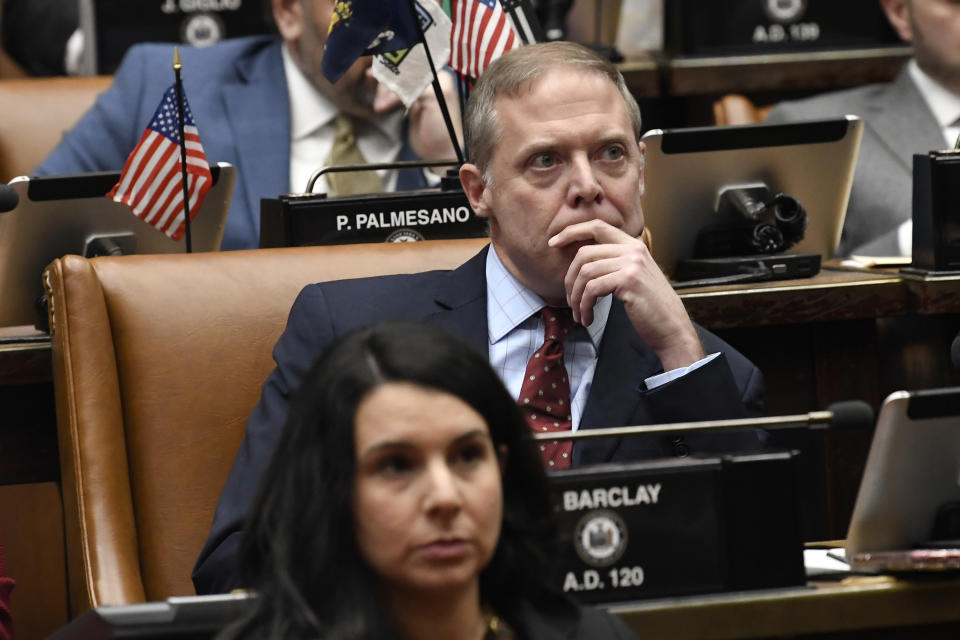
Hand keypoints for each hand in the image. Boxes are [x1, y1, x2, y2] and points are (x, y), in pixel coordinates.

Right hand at [373, 71, 462, 170]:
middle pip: (401, 72)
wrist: (439, 152)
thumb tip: (400, 73)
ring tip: (380, 107)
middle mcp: (427, 81)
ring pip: (394, 82)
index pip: (413, 66)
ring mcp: (416, 91)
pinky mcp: (408, 102)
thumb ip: (419, 83)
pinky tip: (375, 93)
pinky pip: (393, 92)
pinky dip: (383, 93)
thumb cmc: (443, 129)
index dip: (398, 70)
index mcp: (438, 77)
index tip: (384, 75)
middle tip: (382, 99)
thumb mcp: (434, 99)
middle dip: (388, 85)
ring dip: (383, 92)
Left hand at [549, 219, 704, 370]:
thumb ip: (613, 264)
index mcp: (633, 245)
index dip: (572, 231)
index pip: (597, 226)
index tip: (553, 243)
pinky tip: (588, 318)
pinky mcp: (628, 280)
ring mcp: (631, 263)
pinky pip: (591, 289)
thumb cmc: (649, 307)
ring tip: (579, 314)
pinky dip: (584, 306)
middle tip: (570, 301)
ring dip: (576, 297)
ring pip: (585, 272)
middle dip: (569, 279)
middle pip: (584, 253)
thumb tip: (579, 263)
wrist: (671, 328)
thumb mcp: (633, 277)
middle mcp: (633, 249)